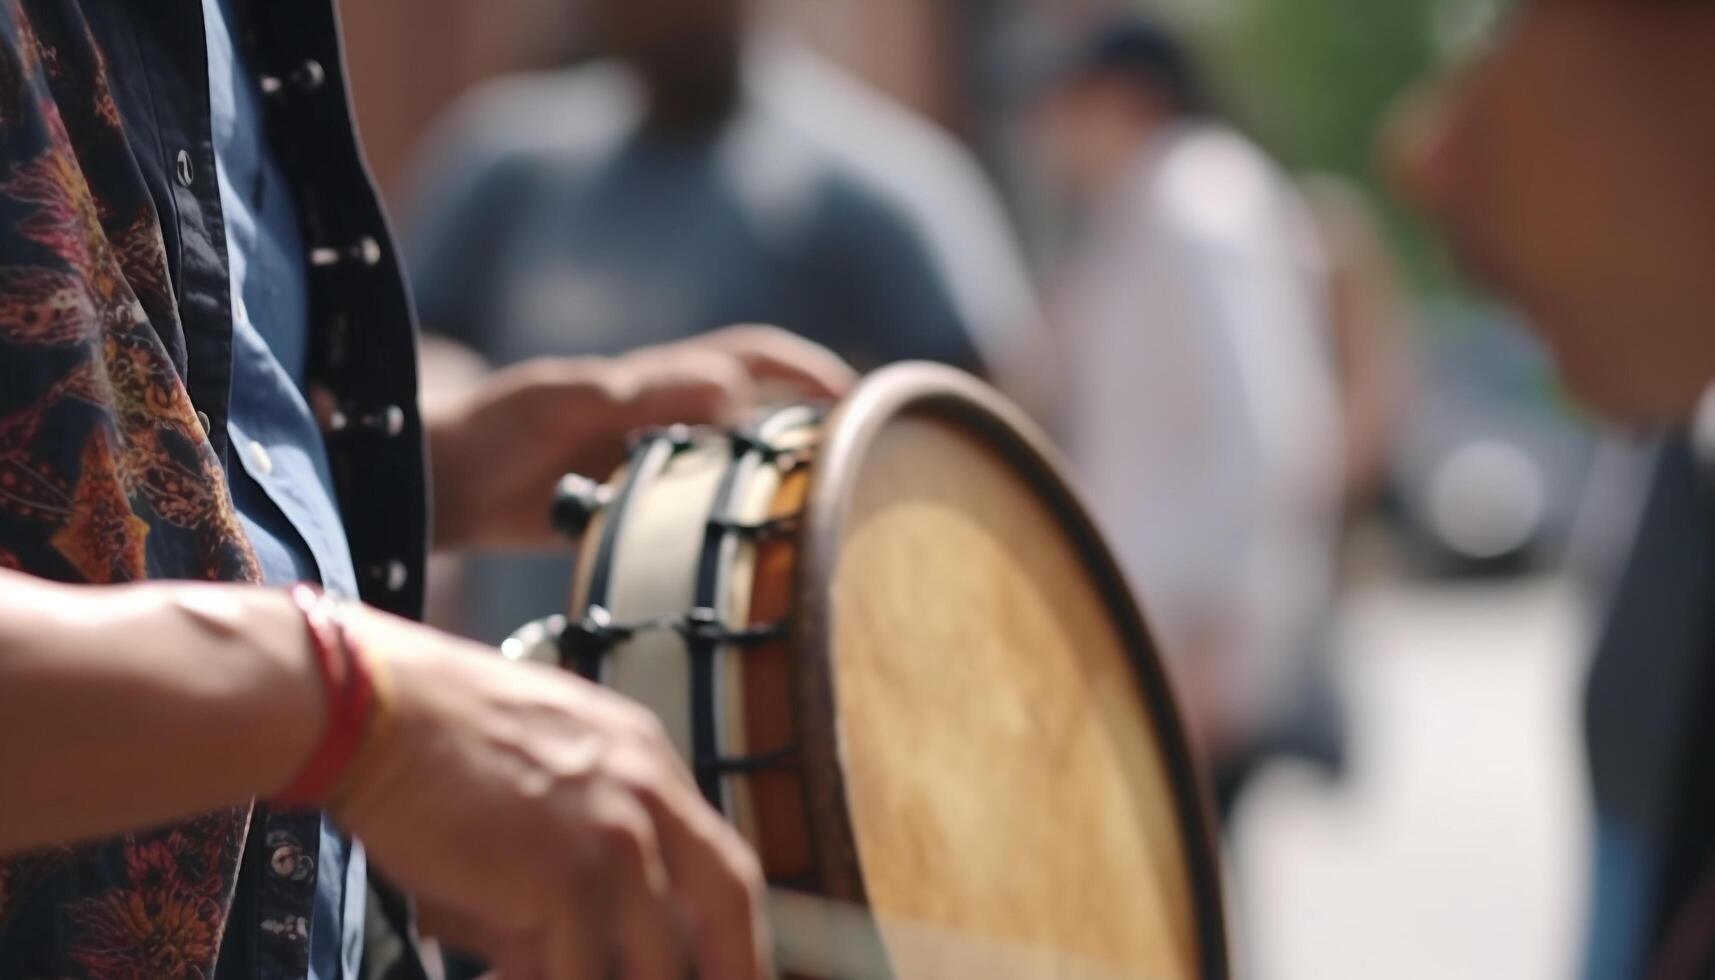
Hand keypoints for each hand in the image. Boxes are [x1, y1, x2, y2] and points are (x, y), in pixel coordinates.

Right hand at [333, 605, 769, 979]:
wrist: (377, 708)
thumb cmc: (433, 735)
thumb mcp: (544, 761)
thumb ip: (583, 839)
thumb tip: (580, 938)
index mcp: (647, 758)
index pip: (721, 855)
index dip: (734, 926)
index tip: (735, 967)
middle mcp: (649, 792)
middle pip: (728, 901)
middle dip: (733, 967)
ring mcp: (616, 837)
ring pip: (653, 957)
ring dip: (609, 976)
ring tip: (531, 965)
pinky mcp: (569, 880)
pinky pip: (577, 972)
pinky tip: (494, 975)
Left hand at [428, 325, 856, 550]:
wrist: (440, 482)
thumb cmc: (494, 424)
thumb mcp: (564, 397)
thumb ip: (640, 392)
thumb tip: (731, 390)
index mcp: (657, 381)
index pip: (752, 359)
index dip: (807, 371)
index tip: (855, 401)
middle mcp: (666, 421)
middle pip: (760, 416)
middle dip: (810, 433)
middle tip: (857, 473)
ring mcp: (652, 468)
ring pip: (733, 473)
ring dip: (773, 490)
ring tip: (816, 523)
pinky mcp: (633, 515)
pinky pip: (694, 522)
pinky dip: (724, 536)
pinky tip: (745, 566)